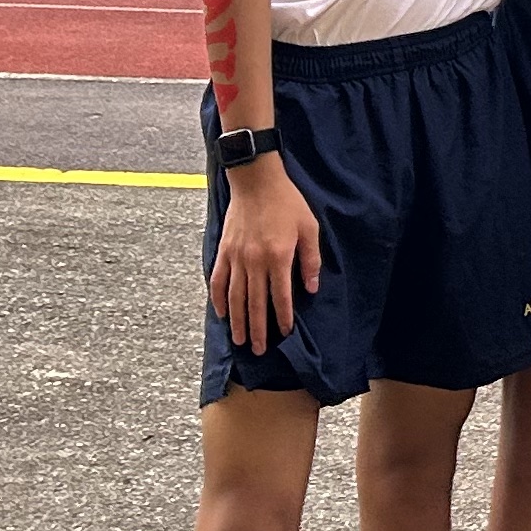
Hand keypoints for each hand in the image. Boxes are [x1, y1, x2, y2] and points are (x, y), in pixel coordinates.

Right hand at [212, 157, 322, 353]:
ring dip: (237, 321)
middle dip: (258, 329)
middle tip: (258, 349)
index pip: (281, 297)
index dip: (283, 317)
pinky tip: (222, 314)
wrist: (257, 180)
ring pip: (235, 298)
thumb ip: (310, 260)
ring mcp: (236, 258)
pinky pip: (218, 281)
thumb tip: (311, 288)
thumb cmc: (287, 202)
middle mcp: (255, 262)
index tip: (285, 333)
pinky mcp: (224, 251)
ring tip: (239, 340)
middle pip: (255, 304)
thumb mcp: (309, 227)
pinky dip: (219, 300)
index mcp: (278, 257)